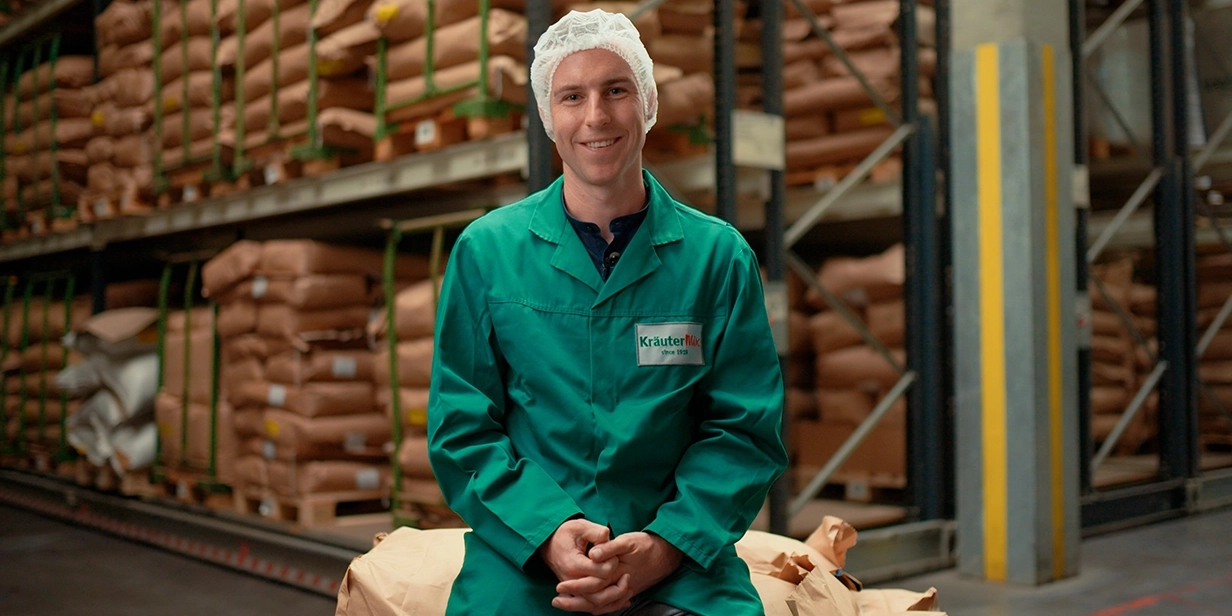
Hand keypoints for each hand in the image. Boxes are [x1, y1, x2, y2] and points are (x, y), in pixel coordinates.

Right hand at [539, 519, 630, 613]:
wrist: (548, 544)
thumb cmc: (565, 534)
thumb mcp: (579, 526)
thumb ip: (596, 532)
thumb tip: (607, 536)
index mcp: (574, 564)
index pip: (601, 572)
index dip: (612, 563)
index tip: (614, 555)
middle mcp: (572, 581)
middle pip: (599, 593)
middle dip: (617, 584)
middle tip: (625, 574)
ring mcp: (573, 589)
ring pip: (596, 603)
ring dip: (615, 598)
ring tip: (628, 589)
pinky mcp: (576, 593)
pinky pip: (593, 605)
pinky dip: (609, 604)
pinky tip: (623, 600)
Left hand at [554, 532, 683, 610]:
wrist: (668, 554)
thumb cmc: (648, 545)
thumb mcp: (629, 541)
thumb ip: (610, 548)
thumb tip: (592, 554)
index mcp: (618, 574)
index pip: (592, 587)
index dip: (574, 587)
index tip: (559, 587)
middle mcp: (620, 587)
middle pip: (594, 602)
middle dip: (574, 602)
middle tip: (556, 600)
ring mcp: (624, 592)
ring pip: (601, 606)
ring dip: (582, 605)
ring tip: (565, 603)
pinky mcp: (626, 591)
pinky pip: (609, 604)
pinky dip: (596, 606)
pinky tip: (586, 604)